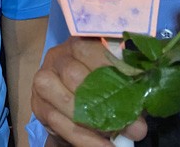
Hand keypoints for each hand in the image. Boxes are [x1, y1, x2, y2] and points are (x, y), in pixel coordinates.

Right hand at [31, 36, 147, 145]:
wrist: (71, 103)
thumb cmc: (101, 86)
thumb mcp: (117, 80)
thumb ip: (129, 88)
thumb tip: (142, 114)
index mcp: (78, 43)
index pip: (92, 49)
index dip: (115, 69)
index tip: (139, 89)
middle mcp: (57, 57)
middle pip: (76, 75)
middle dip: (107, 103)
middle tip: (136, 127)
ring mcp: (43, 80)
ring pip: (66, 99)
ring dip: (94, 123)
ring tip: (118, 137)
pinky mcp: (38, 105)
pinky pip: (61, 123)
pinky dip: (86, 140)